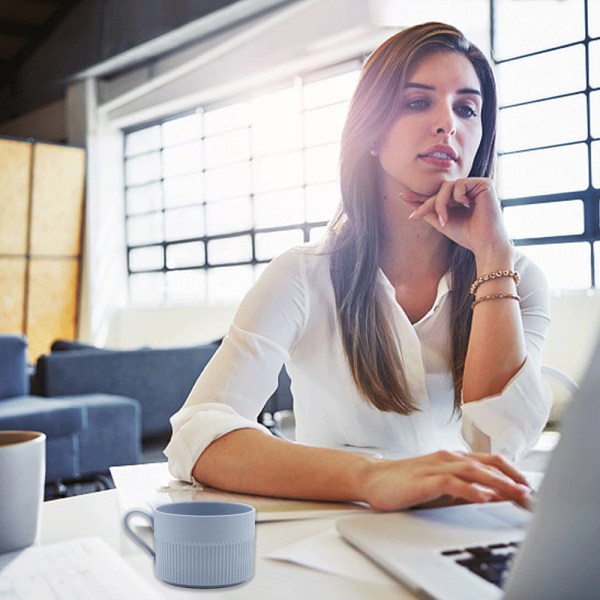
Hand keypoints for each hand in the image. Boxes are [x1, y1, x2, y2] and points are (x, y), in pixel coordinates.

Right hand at [361, 450, 530, 510]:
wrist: (373, 479)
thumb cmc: (406, 484)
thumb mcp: (441, 486)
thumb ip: (465, 488)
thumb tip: (495, 497)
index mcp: (454, 458)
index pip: (491, 461)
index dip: (514, 473)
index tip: (532, 490)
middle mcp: (448, 458)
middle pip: (488, 464)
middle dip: (513, 480)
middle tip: (533, 496)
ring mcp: (436, 467)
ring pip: (474, 471)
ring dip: (499, 483)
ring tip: (518, 495)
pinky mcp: (424, 480)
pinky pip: (452, 483)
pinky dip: (471, 490)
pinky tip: (484, 498)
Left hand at [401, 178, 511, 260]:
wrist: (485, 244)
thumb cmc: (466, 235)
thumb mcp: (440, 221)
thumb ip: (426, 210)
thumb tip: (404, 198)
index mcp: (461, 197)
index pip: (438, 194)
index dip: (421, 197)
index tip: (402, 197)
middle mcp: (470, 190)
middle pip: (441, 190)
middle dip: (428, 204)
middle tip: (417, 216)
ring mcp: (477, 185)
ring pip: (448, 186)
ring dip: (441, 203)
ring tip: (445, 220)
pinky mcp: (485, 183)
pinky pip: (460, 184)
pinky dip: (456, 196)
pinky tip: (466, 206)